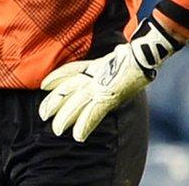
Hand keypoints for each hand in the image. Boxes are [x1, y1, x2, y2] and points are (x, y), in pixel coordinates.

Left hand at [39, 16, 181, 141]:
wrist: (145, 56)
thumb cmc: (138, 55)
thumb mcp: (123, 55)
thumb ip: (117, 56)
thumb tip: (120, 52)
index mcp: (99, 65)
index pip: (72, 70)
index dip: (56, 77)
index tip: (44, 85)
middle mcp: (95, 76)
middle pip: (68, 88)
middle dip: (54, 102)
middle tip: (43, 114)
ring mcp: (99, 85)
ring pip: (76, 102)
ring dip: (65, 117)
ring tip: (56, 129)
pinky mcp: (107, 96)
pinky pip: (93, 114)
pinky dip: (85, 126)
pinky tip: (78, 137)